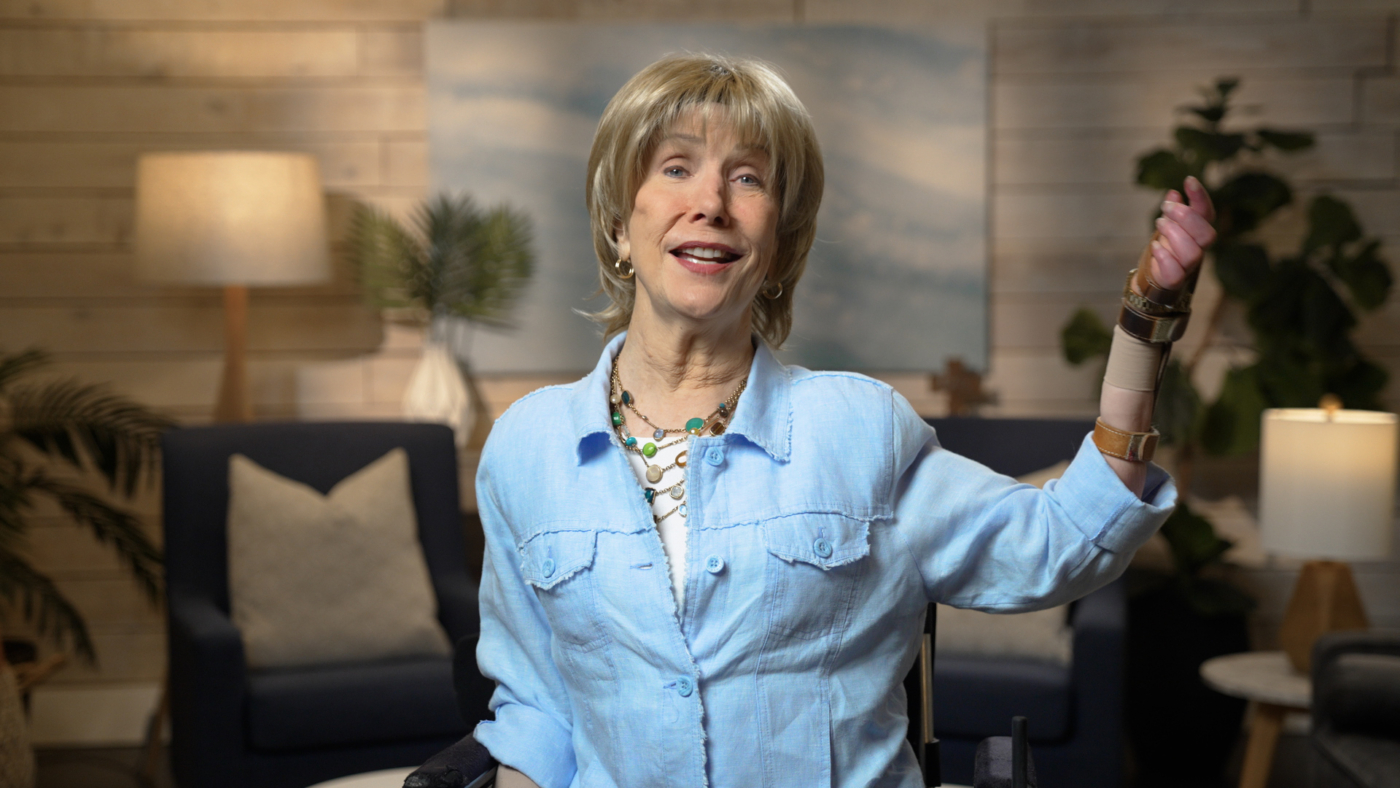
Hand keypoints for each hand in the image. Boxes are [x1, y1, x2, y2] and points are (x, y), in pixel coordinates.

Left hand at [1149, 175, 1215, 289]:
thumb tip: (1173, 193)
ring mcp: (1187, 266)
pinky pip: (1175, 273)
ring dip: (1174, 234)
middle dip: (1186, 217)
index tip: (1189, 180)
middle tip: (1165, 207)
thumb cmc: (1166, 246)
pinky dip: (1164, 258)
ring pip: (1192, 253)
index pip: (1207, 214)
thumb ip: (1172, 210)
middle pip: (1207, 234)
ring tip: (1159, 223)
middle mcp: (1198, 249)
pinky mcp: (1174, 280)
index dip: (1201, 197)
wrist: (1154, 276)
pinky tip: (1155, 246)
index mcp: (1198, 232)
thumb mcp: (1168, 224)